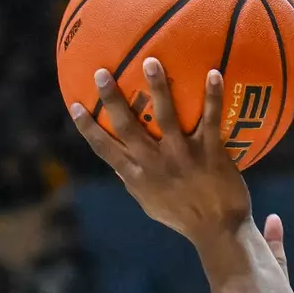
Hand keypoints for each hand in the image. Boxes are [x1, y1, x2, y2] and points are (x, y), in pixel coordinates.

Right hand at [71, 58, 251, 243]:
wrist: (218, 231)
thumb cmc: (183, 215)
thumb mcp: (150, 203)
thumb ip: (134, 180)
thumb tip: (116, 162)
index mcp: (138, 176)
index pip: (104, 149)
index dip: (87, 127)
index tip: (75, 104)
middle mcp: (155, 164)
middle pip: (127, 127)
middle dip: (112, 99)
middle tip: (102, 72)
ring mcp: (182, 156)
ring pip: (166, 116)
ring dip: (158, 88)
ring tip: (151, 62)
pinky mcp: (209, 153)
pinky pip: (211, 119)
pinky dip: (213, 96)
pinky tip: (214, 72)